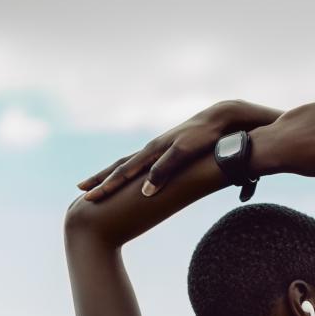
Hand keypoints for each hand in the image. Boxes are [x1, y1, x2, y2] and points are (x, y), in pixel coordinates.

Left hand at [76, 99, 281, 201]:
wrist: (233, 119)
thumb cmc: (220, 144)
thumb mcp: (203, 166)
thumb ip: (201, 180)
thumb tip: (214, 196)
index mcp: (158, 154)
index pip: (126, 167)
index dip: (108, 178)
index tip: (89, 190)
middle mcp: (156, 148)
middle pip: (123, 166)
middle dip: (101, 179)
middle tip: (80, 192)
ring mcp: (167, 147)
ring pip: (136, 165)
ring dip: (117, 179)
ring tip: (100, 193)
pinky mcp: (183, 147)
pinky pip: (165, 165)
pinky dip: (154, 177)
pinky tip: (144, 191)